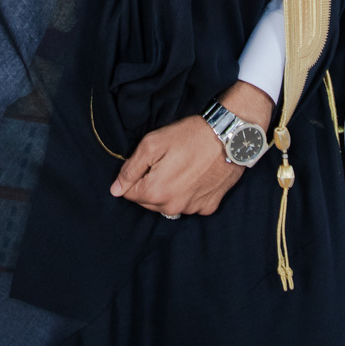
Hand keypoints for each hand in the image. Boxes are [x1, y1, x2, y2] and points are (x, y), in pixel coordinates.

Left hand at [109, 82, 272, 217]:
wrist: (229, 137)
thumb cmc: (189, 136)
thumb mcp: (152, 144)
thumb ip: (130, 169)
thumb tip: (115, 190)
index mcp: (156, 193)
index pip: (129, 193)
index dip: (135, 175)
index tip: (149, 161)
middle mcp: (173, 207)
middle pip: (148, 201)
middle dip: (151, 184)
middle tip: (166, 162)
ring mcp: (192, 209)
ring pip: (169, 204)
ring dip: (170, 190)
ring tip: (182, 167)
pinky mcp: (209, 206)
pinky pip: (190, 204)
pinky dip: (189, 193)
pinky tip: (196, 176)